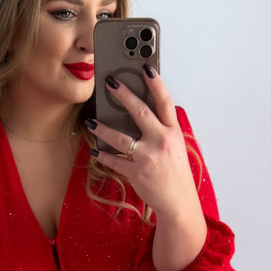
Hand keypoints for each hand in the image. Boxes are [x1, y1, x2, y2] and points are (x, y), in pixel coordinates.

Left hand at [88, 68, 199, 218]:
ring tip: (92, 123)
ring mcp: (148, 157)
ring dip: (103, 129)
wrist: (179, 202)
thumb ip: (161, 130)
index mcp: (173, 132)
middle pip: (140, 112)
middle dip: (123, 95)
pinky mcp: (137, 173)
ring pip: (121, 138)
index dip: (156, 83)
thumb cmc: (176, 174)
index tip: (146, 68)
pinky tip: (96, 151)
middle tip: (110, 83)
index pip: (165, 102)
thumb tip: (143, 115)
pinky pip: (115, 160)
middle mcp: (161, 141)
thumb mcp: (175, 147)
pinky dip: (104, 156)